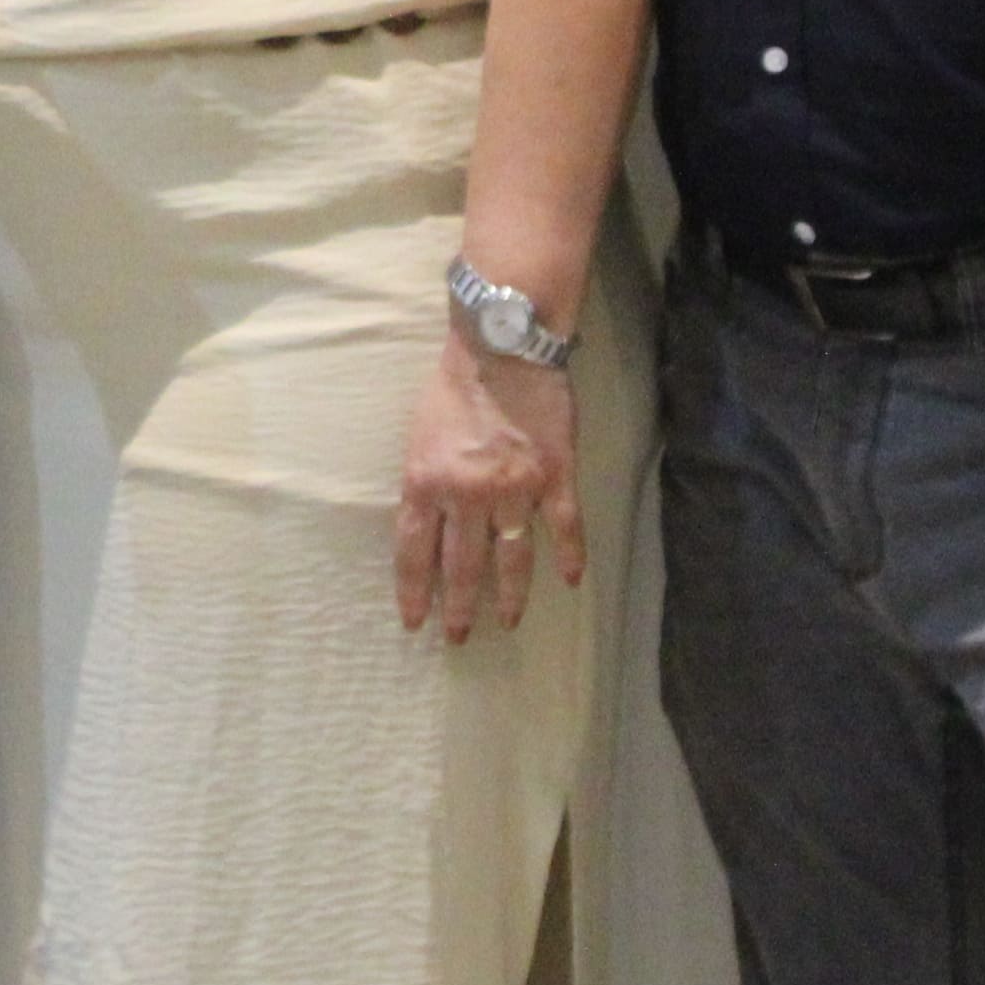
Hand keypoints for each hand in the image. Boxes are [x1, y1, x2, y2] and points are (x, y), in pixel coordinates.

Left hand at [392, 329, 582, 645]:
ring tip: (505, 622)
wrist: (503, 347)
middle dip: (458, 607)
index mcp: (427, 483)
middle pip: (462, 566)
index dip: (414, 592)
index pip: (416, 553)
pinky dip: (569, 556)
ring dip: (508, 596)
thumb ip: (423, 484)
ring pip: (512, 558)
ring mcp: (515, 488)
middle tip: (457, 637)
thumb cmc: (453, 386)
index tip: (415, 622)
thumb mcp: (418, 437)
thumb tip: (424, 528)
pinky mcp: (555, 476)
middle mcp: (469, 495)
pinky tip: (569, 582)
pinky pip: (564, 526)